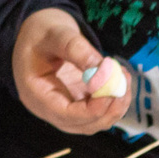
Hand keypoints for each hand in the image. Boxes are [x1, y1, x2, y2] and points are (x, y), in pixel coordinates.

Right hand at [11, 7, 128, 133]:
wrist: (35, 34)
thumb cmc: (40, 32)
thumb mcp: (55, 34)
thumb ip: (76, 49)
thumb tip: (103, 70)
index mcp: (35, 94)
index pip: (65, 115)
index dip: (93, 109)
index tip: (113, 89)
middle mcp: (48, 109)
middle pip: (83, 124)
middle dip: (109, 108)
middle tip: (123, 82)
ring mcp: (63, 109)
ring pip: (94, 123)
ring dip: (114, 106)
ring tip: (123, 77)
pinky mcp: (76, 105)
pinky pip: (98, 113)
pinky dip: (113, 102)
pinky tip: (119, 80)